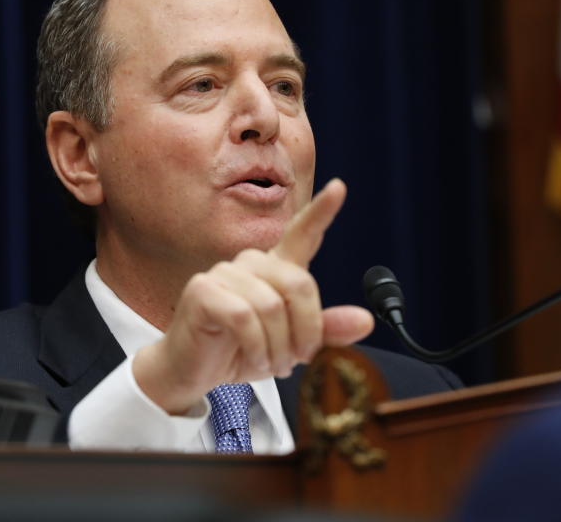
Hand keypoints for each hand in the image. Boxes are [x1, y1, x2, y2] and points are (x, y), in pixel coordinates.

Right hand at [133, 178, 374, 414]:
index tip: (339, 188)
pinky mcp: (203, 290)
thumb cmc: (242, 352)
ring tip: (272, 364)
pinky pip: (244, 317)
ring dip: (279, 347)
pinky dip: (256, 346)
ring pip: (272, 306)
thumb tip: (365, 321)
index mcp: (275, 269)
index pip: (301, 234)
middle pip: (299, 283)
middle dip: (306, 330)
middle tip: (299, 359)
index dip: (321, 211)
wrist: (194, 372)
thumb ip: (325, 331)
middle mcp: (251, 263)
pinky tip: (254, 359)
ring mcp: (224, 273)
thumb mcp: (291, 346)